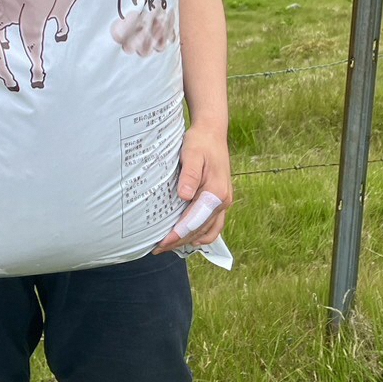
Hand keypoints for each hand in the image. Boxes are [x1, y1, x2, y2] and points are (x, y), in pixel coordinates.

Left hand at [153, 122, 231, 253]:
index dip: (178, 234)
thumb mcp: (192, 154)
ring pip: (209, 230)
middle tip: (158, 248)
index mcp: (215, 191)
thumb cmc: (200, 142)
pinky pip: (214, 224)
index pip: (195, 220)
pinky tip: (188, 237)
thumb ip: (190, 175)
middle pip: (201, 229)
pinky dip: (202, 234)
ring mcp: (224, 201)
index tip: (162, 242)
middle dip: (180, 241)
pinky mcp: (221, 200)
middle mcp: (223, 200)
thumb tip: (185, 196)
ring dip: (190, 240)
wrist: (213, 133)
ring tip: (170, 245)